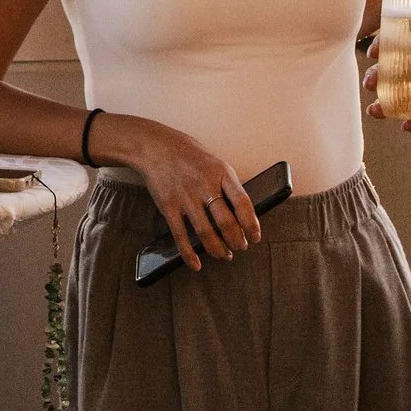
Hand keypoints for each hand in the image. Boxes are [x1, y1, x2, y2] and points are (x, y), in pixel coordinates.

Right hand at [95, 114, 260, 269]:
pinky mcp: (168, 206)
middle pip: (226, 222)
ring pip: (206, 233)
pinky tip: (196, 263)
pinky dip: (189, 254)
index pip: (242, 202)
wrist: (154, 147)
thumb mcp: (215, 163)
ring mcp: (185, 197)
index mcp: (221, 173)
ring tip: (224, 254)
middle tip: (240, 247)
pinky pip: (181, 236)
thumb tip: (243, 215)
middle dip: (236, 241)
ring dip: (218, 249)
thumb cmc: (188, 156)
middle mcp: (204, 185)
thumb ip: (228, 186)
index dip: (251, 224)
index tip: (255, 237)